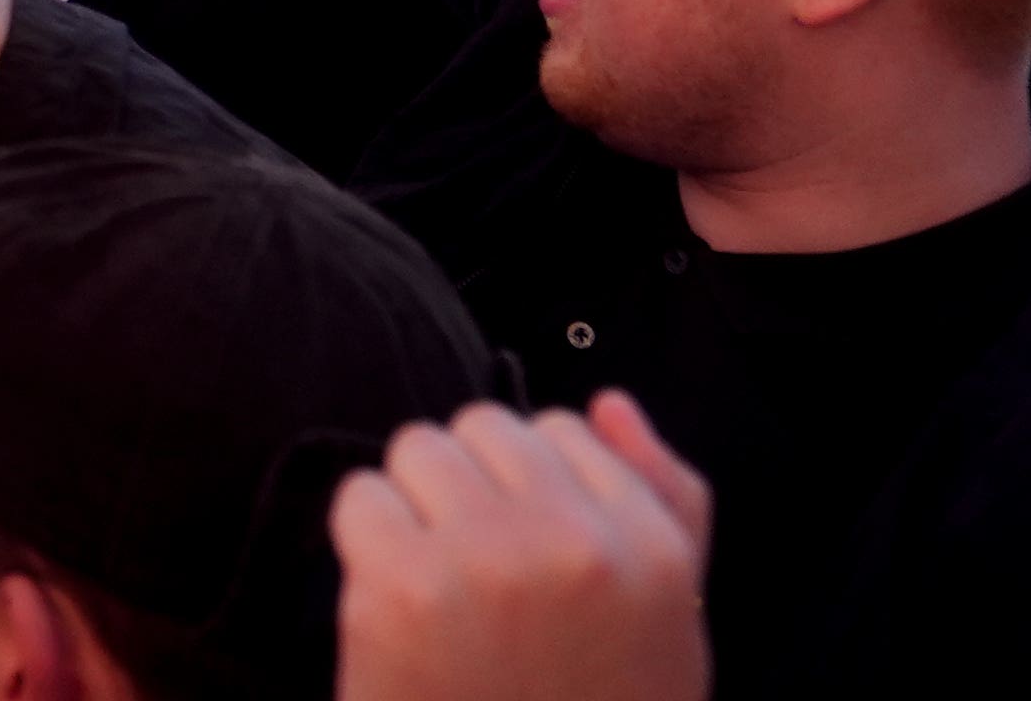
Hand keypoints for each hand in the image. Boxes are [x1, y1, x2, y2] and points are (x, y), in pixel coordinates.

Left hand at [327, 399, 712, 700]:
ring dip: (416, 511)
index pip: (567, 432)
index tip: (535, 567)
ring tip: (444, 599)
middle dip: (471, 491)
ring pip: (418, 450)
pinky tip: (399, 616)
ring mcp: (487, 559)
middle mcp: (578, 542)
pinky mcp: (401, 584)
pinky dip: (365, 548)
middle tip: (483, 588)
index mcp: (654, 550)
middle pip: (484, 428)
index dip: (534, 494)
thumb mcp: (669, 627)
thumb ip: (667, 504)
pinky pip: (361, 497)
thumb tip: (609, 403)